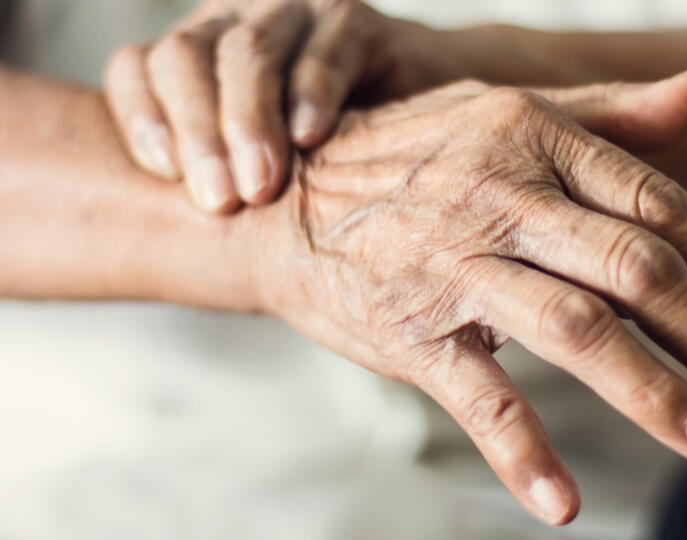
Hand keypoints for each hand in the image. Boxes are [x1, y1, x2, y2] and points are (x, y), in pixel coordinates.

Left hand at [104, 0, 438, 212]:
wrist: (423, 119)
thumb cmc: (326, 159)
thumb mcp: (262, 170)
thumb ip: (220, 182)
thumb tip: (168, 251)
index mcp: (197, 57)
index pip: (138, 68)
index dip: (140, 117)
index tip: (166, 176)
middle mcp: (235, 24)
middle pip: (185, 58)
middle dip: (197, 133)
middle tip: (219, 202)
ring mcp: (294, 15)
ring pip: (249, 52)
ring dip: (249, 121)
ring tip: (261, 185)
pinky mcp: (354, 23)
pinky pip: (324, 53)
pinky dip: (313, 95)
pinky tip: (311, 138)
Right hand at [254, 72, 686, 524]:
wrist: (286, 202)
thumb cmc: (416, 159)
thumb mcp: (510, 115)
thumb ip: (614, 114)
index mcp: (537, 138)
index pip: (658, 205)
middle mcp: (503, 195)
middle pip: (635, 272)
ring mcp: (455, 266)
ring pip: (574, 331)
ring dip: (654, 393)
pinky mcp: (410, 329)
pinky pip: (478, 394)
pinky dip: (521, 451)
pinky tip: (563, 504)